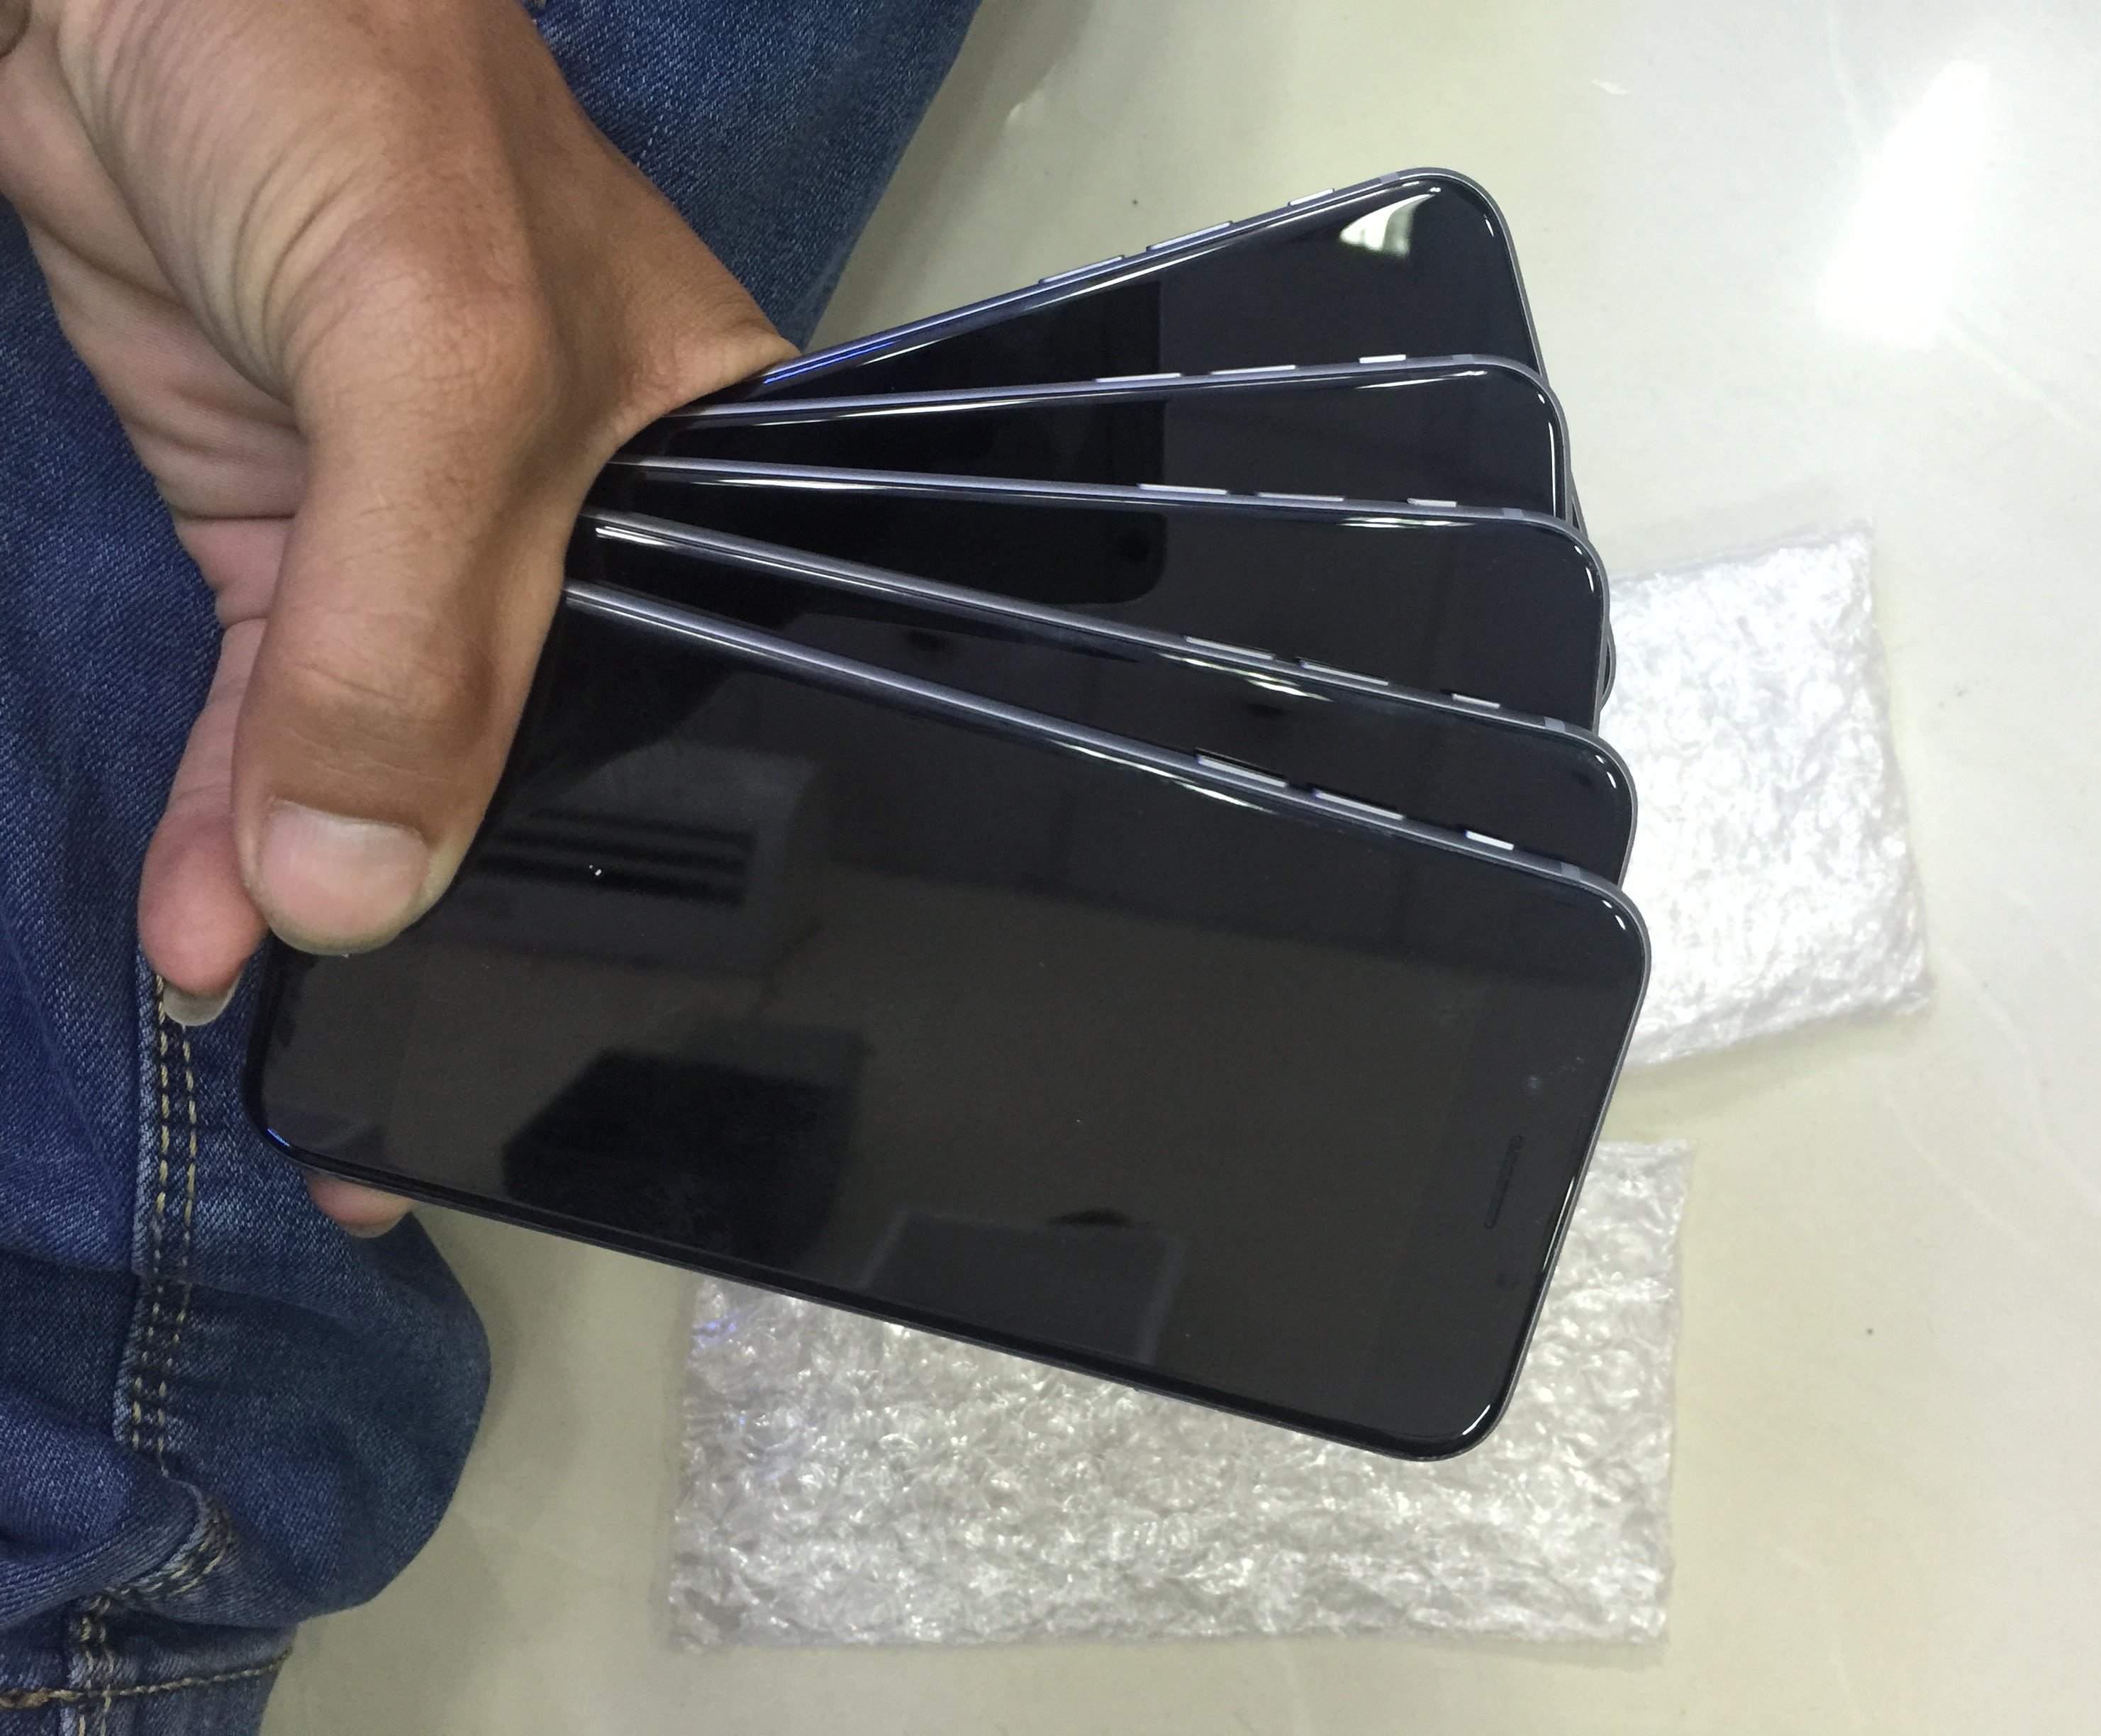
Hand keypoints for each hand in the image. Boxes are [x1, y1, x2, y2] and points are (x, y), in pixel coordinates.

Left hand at [0, 0, 791, 1230]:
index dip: (683, 868)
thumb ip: (406, 634)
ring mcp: (415, 532)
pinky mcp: (276, 528)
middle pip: (556, 758)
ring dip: (327, 897)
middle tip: (443, 1107)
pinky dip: (226, 822)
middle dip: (489, 920)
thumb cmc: (349, 90)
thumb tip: (349, 899)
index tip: (613, 1036)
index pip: (722, 707)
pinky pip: (265, 716)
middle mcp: (582, 521)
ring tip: (304, 1067)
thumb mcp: (434, 366)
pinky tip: (206, 935)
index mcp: (711, 473)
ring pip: (390, 756)